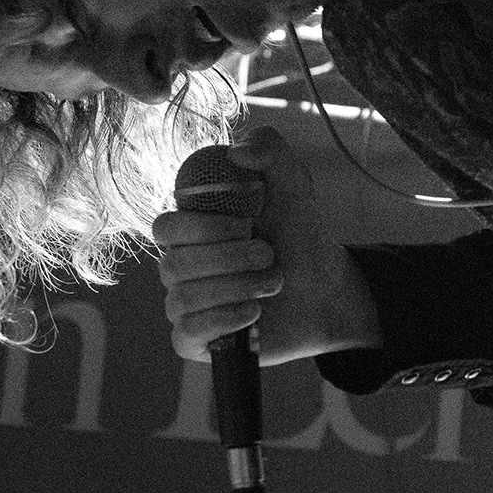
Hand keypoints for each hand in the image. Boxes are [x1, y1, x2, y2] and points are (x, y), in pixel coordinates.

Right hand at [152, 123, 382, 364]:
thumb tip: (236, 153)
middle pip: (173, 265)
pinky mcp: (197, 340)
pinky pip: (186, 332)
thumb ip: (270, 152)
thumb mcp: (294, 186)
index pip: (165, 227)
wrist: (328, 289)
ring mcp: (186, 304)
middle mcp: (182, 266)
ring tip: (273, 282)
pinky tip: (254, 312)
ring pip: (182, 298)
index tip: (248, 221)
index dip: (203, 227)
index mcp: (192, 230)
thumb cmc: (301, 237)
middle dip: (229, 259)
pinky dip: (223, 320)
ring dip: (236, 288)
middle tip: (269, 254)